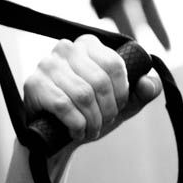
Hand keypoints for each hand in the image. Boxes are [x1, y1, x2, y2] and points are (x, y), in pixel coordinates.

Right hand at [22, 34, 161, 147]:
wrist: (54, 137)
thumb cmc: (88, 115)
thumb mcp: (119, 104)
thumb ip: (141, 93)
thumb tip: (149, 84)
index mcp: (88, 44)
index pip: (114, 65)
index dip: (121, 93)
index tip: (117, 109)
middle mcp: (66, 47)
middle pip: (99, 82)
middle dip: (106, 111)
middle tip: (102, 124)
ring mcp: (47, 64)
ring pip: (83, 95)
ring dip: (92, 121)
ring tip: (90, 131)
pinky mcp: (34, 84)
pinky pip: (64, 105)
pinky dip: (76, 125)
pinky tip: (76, 132)